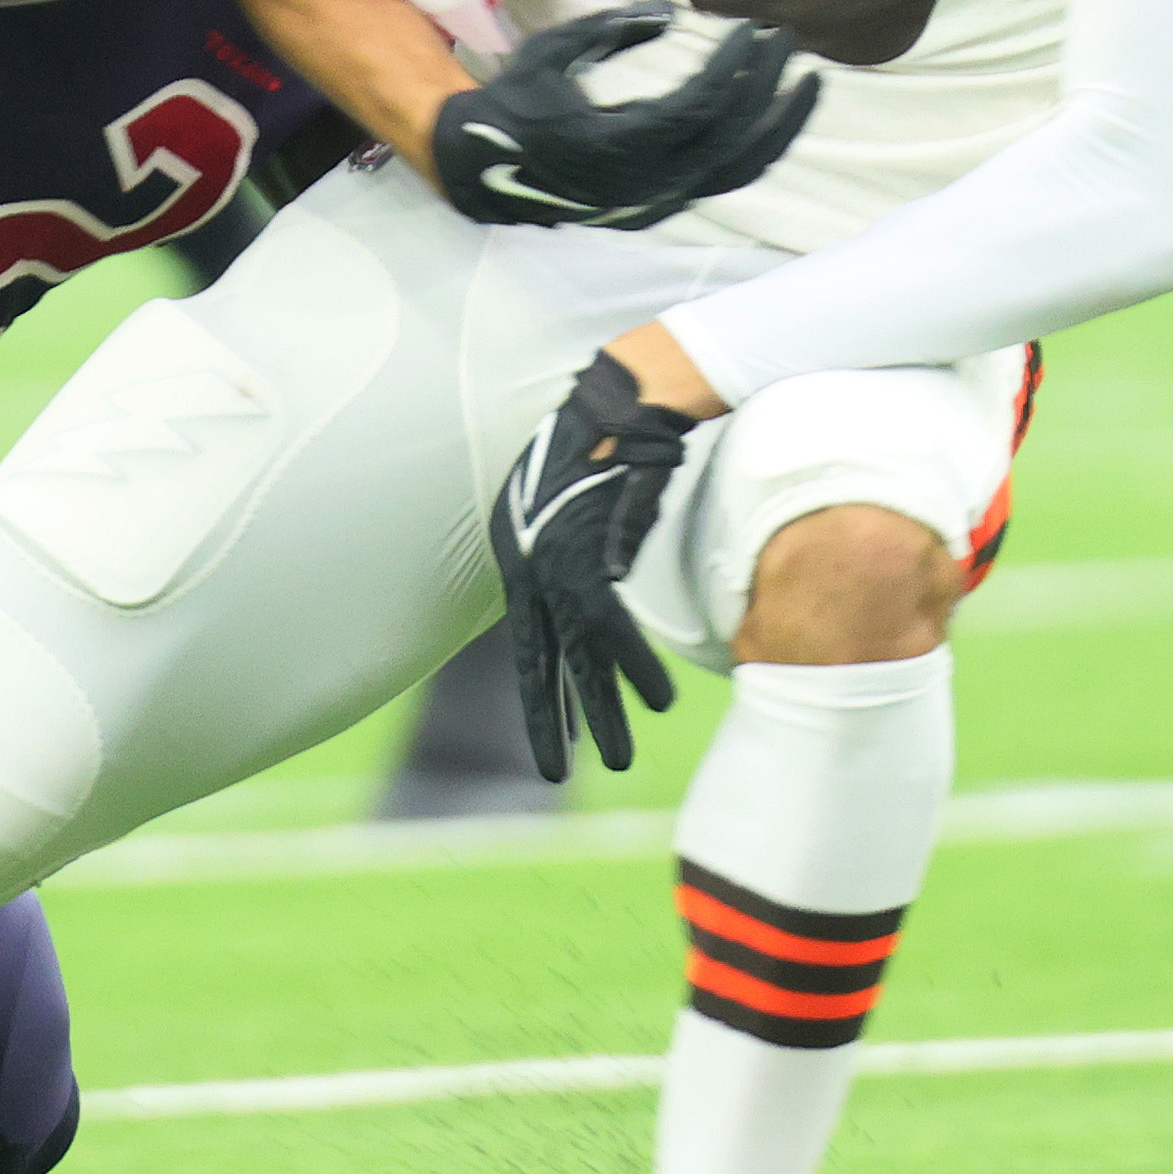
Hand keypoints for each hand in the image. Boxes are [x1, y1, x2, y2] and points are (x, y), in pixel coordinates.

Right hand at [431, 5, 819, 229]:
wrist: (481, 170)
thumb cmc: (516, 102)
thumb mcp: (552, 53)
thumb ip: (611, 31)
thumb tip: (669, 13)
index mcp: (614, 146)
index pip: (697, 108)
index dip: (733, 68)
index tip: (754, 29)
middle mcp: (643, 182)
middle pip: (730, 138)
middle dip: (768, 86)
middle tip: (790, 40)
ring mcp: (654, 200)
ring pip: (737, 171)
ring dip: (779, 127)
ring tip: (809, 86)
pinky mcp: (660, 207)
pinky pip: (721, 180)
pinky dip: (754, 149)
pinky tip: (773, 116)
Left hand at [490, 350, 693, 778]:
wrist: (624, 396)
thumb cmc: (608, 438)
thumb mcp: (574, 498)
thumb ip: (580, 546)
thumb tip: (600, 579)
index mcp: (518, 555)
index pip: (525, 643)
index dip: (537, 697)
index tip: (548, 744)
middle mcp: (527, 564)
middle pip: (540, 660)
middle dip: (552, 722)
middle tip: (556, 777)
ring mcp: (555, 559)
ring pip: (575, 654)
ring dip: (599, 709)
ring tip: (616, 762)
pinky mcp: (589, 551)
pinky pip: (610, 625)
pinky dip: (633, 664)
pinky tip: (654, 703)